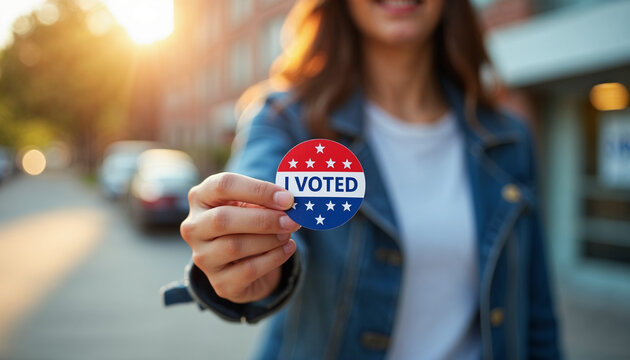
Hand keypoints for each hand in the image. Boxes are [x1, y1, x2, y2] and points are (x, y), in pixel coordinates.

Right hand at [180, 172, 300, 303]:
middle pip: (223, 219)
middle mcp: (194, 227)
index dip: (257, 190)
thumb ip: (266, 200)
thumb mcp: (252, 205)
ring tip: (288, 233)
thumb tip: (287, 202)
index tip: (286, 198)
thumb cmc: (247, 223)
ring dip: (269, 239)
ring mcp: (203, 257)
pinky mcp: (219, 282)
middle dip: (263, 219)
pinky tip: (287, 248)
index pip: (223, 185)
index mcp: (200, 198)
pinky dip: (273, 258)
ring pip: (234, 246)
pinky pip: (248, 270)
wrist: (243, 263)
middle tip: (291, 220)